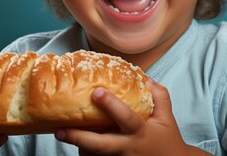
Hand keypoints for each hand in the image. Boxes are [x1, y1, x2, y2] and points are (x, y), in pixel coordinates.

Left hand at [54, 79, 211, 155]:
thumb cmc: (167, 139)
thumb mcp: (167, 117)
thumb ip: (159, 96)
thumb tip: (145, 77)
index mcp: (140, 132)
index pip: (125, 117)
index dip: (111, 105)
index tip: (96, 92)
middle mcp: (127, 148)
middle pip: (100, 145)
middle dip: (78, 138)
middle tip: (60, 130)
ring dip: (78, 146)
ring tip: (63, 133)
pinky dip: (86, 154)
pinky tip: (78, 145)